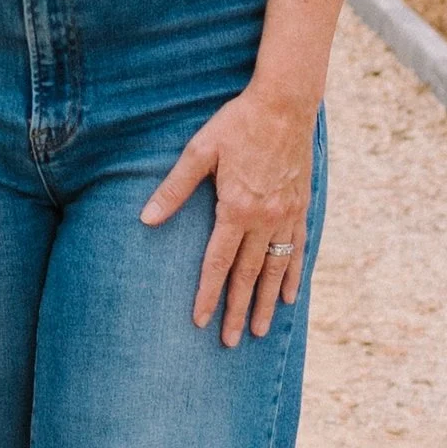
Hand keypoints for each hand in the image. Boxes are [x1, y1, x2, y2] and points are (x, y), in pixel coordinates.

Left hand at [140, 88, 314, 344]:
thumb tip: (146, 218)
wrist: (285, 104)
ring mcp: (286, 217)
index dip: (208, 294)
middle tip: (229, 342)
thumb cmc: (237, 123)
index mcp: (236, 208)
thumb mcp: (199, 150)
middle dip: (236, 310)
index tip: (200, 321)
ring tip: (257, 331)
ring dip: (264, 303)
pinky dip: (292, 276)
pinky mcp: (300, 209)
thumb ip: (174, 188)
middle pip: (247, 275)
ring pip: (274, 270)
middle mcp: (264, 220)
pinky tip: (288, 298)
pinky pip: (297, 251)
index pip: (218, 263)